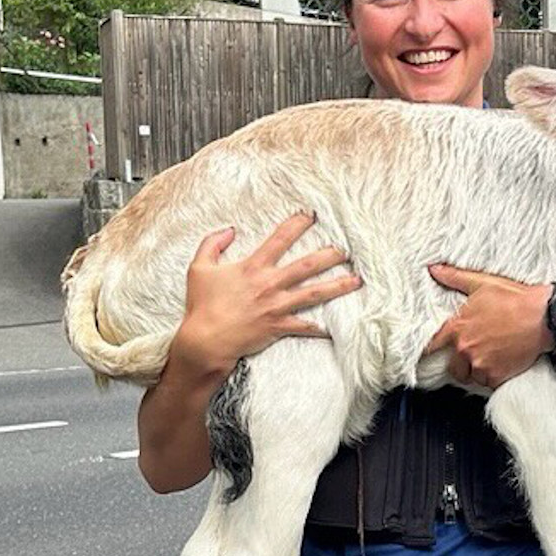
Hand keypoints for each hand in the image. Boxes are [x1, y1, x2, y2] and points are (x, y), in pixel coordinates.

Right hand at [170, 213, 361, 376]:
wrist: (206, 340)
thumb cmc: (202, 305)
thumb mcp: (199, 268)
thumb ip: (212, 244)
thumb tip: (229, 229)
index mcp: (253, 267)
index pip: (279, 239)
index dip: (296, 224)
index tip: (311, 215)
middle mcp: (270, 284)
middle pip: (306, 265)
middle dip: (329, 255)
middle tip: (346, 249)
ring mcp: (277, 306)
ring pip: (313, 293)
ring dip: (337, 286)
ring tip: (356, 280)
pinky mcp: (279, 326)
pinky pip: (305, 327)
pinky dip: (320, 328)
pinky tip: (336, 326)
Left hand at [425, 263, 551, 388]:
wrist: (544, 317)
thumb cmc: (516, 300)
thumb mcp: (483, 283)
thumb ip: (455, 278)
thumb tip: (435, 269)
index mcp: (458, 326)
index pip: (433, 344)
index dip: (432, 349)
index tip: (433, 352)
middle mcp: (465, 347)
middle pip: (453, 367)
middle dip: (462, 363)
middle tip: (475, 354)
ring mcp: (480, 363)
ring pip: (472, 376)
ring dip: (479, 371)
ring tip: (493, 358)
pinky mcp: (497, 375)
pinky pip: (489, 383)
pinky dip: (495, 377)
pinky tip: (504, 364)